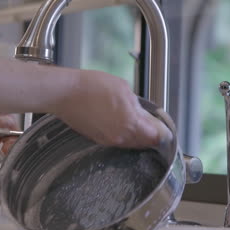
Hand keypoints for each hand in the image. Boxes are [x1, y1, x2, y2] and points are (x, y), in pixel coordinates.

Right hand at [55, 70, 171, 147]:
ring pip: (130, 143)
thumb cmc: (91, 87)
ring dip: (137, 136)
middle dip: (151, 135)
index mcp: (130, 124)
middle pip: (144, 143)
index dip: (163, 132)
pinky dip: (123, 135)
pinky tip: (120, 123)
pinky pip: (117, 141)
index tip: (165, 128)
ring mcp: (108, 140)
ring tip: (137, 123)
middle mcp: (120, 137)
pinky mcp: (97, 139)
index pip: (156, 136)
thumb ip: (137, 106)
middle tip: (154, 126)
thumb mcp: (123, 89)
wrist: (65, 94)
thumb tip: (143, 115)